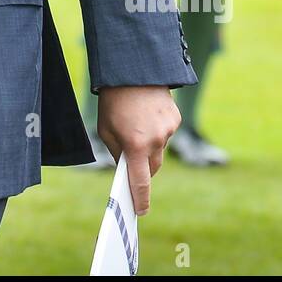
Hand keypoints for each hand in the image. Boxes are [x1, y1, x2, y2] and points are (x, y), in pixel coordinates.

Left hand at [96, 85, 181, 215]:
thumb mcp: (105, 128)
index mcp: (135, 145)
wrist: (132, 69)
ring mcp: (168, 130)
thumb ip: (116, 151)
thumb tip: (125, 167)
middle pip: (152, 168)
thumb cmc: (113, 101)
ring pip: (159, 150)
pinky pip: (166, 133)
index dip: (140, 199)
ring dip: (150, 146)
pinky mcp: (175, 119)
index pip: (140, 182)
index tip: (140, 211)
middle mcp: (156, 140)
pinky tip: (147, 115)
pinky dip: (157, 130)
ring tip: (137, 126)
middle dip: (143, 168)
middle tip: (133, 159)